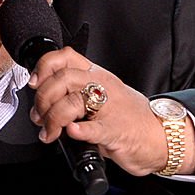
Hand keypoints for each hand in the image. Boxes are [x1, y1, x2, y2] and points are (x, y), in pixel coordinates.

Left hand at [26, 46, 194, 175]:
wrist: (161, 136)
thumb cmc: (130, 117)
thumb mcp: (103, 95)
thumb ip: (76, 91)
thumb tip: (43, 98)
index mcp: (97, 76)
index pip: (65, 58)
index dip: (44, 67)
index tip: (34, 83)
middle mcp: (103, 87)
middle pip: (63, 79)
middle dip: (43, 99)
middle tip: (39, 117)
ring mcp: (110, 109)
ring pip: (73, 102)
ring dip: (53, 119)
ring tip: (50, 133)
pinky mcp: (116, 132)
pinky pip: (94, 128)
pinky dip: (79, 130)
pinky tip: (72, 132)